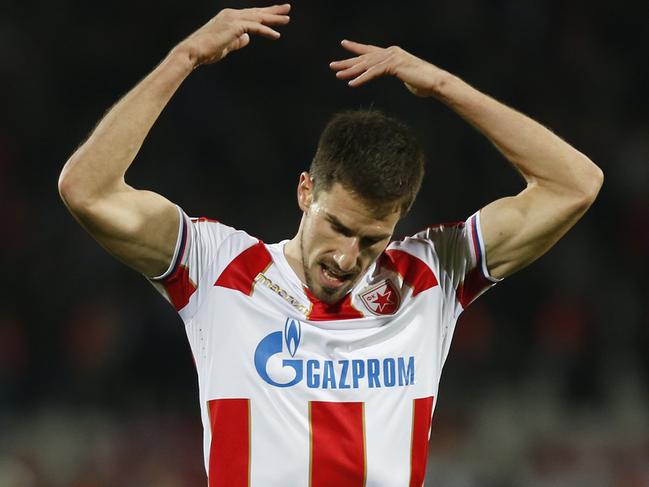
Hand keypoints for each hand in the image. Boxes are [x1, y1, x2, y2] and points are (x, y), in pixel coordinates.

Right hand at [173, 4, 290, 67]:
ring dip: (274, 18)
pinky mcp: (235, 26)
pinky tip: (276, 35)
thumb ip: (237, 41)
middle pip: (257, 12)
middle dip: (273, 11)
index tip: (276, 14)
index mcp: (229, 17)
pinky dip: (267, 31)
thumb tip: (248, 39)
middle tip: (287, 9)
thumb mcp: (226, 45)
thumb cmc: (207, 50)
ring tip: (287, 19)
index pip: (251, 14)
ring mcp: (233, 19)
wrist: (193, 51)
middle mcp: (232, 14)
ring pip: (258, 18)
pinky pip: (255, 28)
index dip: (264, 14)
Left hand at [330, 40, 448, 96]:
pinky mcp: (393, 65)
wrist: (435, 82)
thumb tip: (401, 77)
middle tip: (332, 65)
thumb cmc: (424, 83)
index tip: (344, 44)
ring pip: (366, 65)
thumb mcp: (407, 78)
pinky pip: (373, 73)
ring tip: (337, 74)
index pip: (370, 50)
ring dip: (350, 71)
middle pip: (364, 58)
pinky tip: (351, 83)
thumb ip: (399, 75)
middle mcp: (391, 52)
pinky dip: (361, 78)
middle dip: (347, 62)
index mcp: (393, 54)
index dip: (356, 48)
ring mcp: (392, 57)